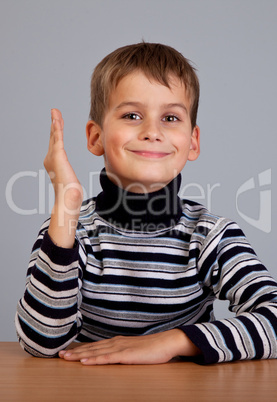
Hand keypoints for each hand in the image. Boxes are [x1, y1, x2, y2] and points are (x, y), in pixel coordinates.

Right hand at [44, 109, 82, 246]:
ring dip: (55, 122)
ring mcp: (53, 156)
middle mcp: (50, 158)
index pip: (56, 144)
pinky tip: (57, 120)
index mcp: (54, 163)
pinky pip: (57, 138)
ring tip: (55, 112)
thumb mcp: (71, 181)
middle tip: (55, 112)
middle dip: (54, 124)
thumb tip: (76, 185)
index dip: (57, 133)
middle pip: (53, 137)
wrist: (68, 197)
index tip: (58, 123)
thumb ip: (71, 177)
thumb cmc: (71, 193)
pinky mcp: (58, 156)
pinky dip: (57, 128)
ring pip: (54, 135)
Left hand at [59, 329, 200, 364]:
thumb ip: (122, 352)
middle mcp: (115, 342)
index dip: (80, 349)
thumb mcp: (133, 350)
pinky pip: (107, 358)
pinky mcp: (125, 355)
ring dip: (79, 355)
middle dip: (74, 352)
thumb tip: (113, 356)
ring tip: (66, 358)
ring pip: (95, 352)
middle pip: (91, 348)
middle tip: (59, 355)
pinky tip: (85, 361)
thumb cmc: (152, 348)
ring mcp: (120, 348)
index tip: (67, 352)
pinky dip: (94, 359)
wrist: (166, 342)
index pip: (94, 346)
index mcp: (117, 342)